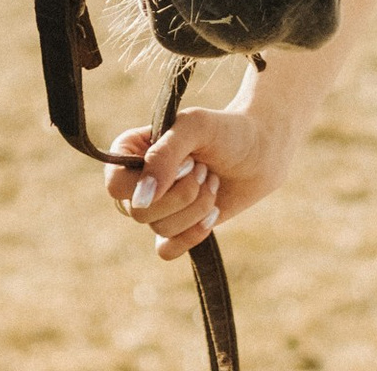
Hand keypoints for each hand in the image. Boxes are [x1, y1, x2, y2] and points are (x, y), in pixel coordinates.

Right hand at [102, 104, 295, 260]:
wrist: (262, 152)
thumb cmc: (225, 131)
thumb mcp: (194, 128)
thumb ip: (163, 156)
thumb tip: (141, 200)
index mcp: (131, 151)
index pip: (115, 183)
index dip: (148, 182)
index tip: (185, 164)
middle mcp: (137, 181)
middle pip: (139, 212)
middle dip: (183, 193)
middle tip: (204, 168)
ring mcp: (156, 207)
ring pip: (159, 229)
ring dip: (197, 206)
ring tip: (212, 181)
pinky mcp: (176, 228)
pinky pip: (167, 250)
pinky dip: (193, 234)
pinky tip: (212, 212)